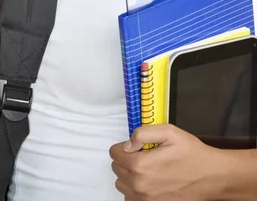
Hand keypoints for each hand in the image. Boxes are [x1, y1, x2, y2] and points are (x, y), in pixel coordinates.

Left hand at [110, 124, 224, 200]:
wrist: (212, 176)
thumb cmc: (191, 152)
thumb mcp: (169, 132)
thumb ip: (143, 133)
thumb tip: (127, 145)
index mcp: (141, 165)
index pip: (114, 154)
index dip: (123, 146)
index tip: (136, 146)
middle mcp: (140, 185)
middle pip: (117, 169)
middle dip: (126, 160)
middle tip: (143, 155)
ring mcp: (146, 200)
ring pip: (122, 185)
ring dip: (129, 176)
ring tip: (147, 169)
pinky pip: (132, 199)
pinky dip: (136, 191)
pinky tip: (149, 182)